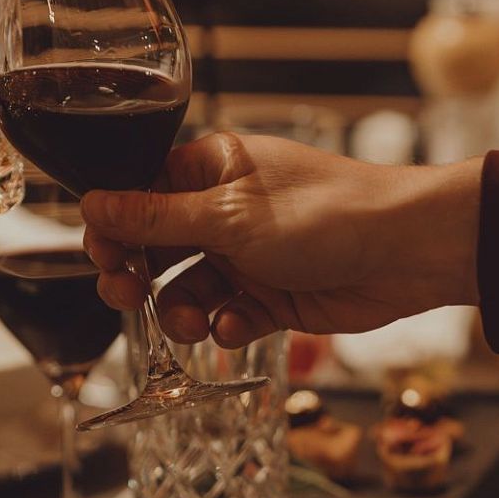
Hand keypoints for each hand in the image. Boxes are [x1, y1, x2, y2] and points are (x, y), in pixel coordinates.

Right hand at [80, 134, 481, 347]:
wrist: (407, 253)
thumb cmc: (326, 213)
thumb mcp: (228, 217)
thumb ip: (154, 219)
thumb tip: (91, 205)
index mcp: (211, 170)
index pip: (139, 195)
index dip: (114, 228)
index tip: (101, 257)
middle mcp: (225, 210)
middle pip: (155, 247)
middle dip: (137, 277)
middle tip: (128, 297)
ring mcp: (249, 255)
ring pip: (188, 291)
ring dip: (181, 313)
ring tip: (193, 324)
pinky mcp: (273, 296)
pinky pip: (228, 317)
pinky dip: (227, 327)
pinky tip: (239, 326)